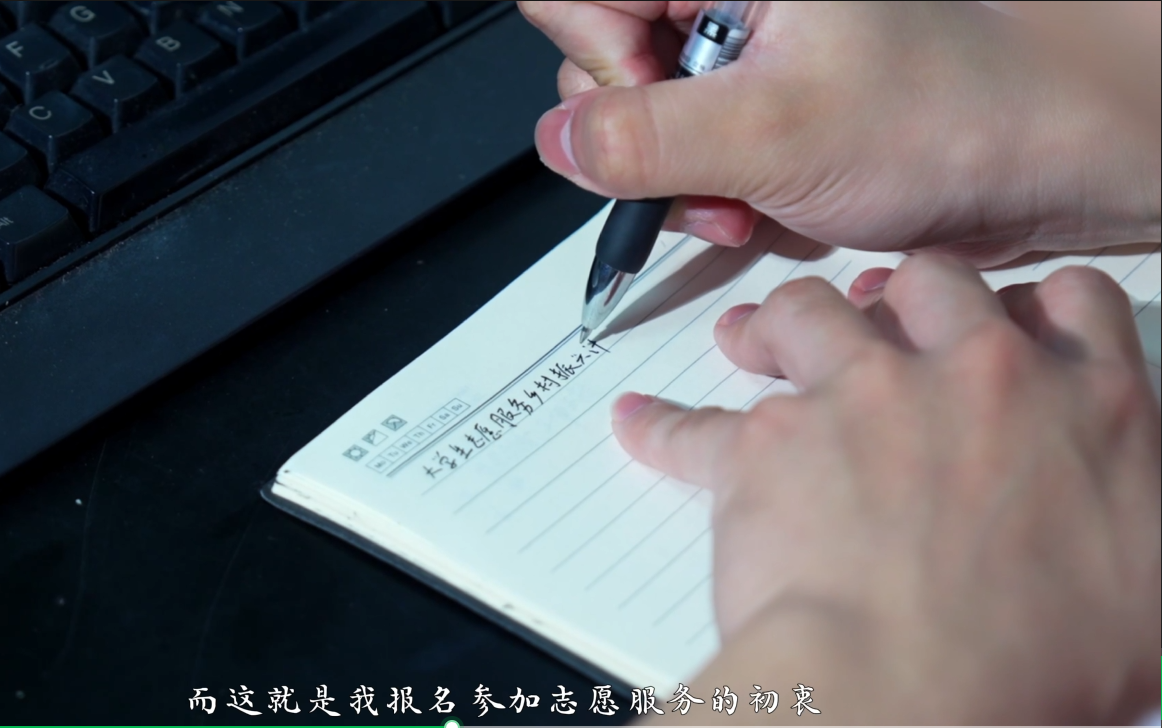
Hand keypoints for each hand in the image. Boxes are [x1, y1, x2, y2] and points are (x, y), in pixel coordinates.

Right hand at [520, 1, 1160, 264]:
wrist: (1034, 160)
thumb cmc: (948, 112)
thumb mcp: (773, 132)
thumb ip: (646, 139)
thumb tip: (563, 143)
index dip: (597, 62)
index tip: (646, 115)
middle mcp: (728, 4)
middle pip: (603, 62)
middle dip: (643, 143)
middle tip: (701, 173)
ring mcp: (742, 58)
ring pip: (643, 121)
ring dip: (684, 183)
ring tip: (745, 201)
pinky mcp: (759, 106)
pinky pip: (691, 155)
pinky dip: (717, 195)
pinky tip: (763, 206)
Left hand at [611, 256, 1160, 722]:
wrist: (917, 693)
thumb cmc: (1034, 665)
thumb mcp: (1142, 585)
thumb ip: (1127, 511)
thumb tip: (1126, 518)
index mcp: (1084, 405)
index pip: (1068, 302)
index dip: (1026, 302)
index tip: (993, 320)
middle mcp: (972, 376)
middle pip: (927, 281)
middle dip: (897, 296)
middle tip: (870, 325)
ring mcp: (863, 396)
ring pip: (809, 309)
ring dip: (780, 323)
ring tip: (751, 339)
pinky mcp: (769, 441)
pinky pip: (696, 424)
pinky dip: (665, 425)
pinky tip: (640, 422)